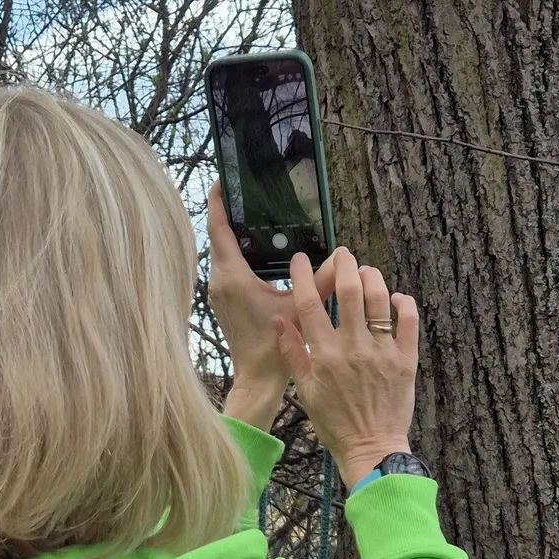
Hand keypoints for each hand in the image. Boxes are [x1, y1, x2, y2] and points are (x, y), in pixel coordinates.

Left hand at [205, 181, 334, 393]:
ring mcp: (218, 292)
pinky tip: (253, 248)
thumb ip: (322, 280)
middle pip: (217, 237)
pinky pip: (224, 267)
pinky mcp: (222, 301)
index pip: (218, 229)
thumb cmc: (275, 347)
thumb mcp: (302, 308)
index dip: (217, 202)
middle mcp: (219, 281)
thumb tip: (342, 256)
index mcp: (233, 277)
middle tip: (243, 192)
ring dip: (230, 234)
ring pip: (219, 253)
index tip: (222, 180)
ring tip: (249, 214)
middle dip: (227, 213)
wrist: (257, 378)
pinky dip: (234, 252)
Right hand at [273, 249, 419, 487]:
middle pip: (349, 291)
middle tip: (342, 254)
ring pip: (379, 300)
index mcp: (324, 355)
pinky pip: (408, 322)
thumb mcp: (305, 390)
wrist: (371, 448)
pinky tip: (395, 298)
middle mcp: (353, 348)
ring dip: (372, 278)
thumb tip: (279, 321)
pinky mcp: (405, 360)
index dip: (303, 277)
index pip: (310, 304)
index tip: (300, 260)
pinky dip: (403, 304)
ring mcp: (382, 352)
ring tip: (366, 271)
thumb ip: (293, 353)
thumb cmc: (334, 423)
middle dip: (344, 264)